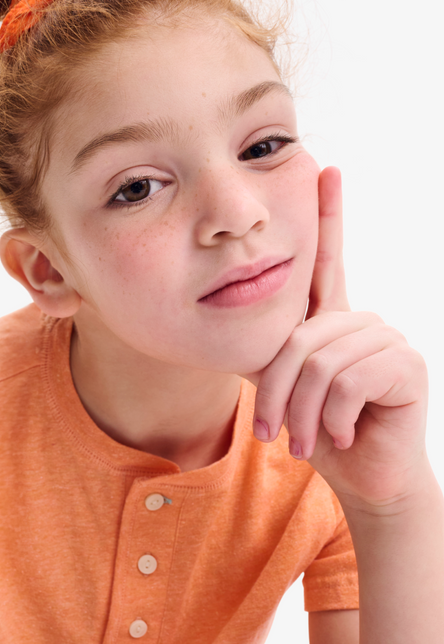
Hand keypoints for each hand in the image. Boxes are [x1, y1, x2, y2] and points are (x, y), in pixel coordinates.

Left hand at [251, 167, 428, 509]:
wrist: (361, 474)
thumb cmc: (317, 429)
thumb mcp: (282, 386)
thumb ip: (269, 351)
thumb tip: (237, 320)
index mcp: (330, 318)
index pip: (328, 258)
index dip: (328, 214)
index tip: (325, 168)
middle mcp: (361, 320)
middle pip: (299, 338)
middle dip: (277, 393)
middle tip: (273, 433)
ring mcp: (387, 338)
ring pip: (320, 362)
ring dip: (303, 412)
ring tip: (305, 439)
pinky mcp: (407, 365)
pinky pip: (348, 381)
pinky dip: (332, 418)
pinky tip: (342, 433)